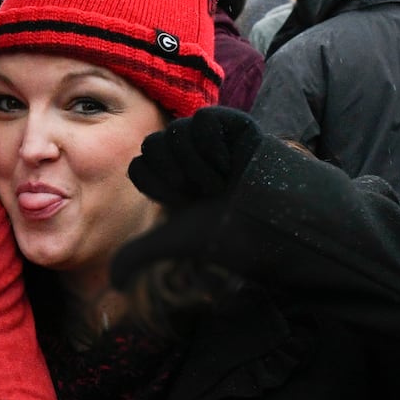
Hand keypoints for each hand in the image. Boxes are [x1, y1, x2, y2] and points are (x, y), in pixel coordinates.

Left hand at [111, 107, 262, 285]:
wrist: (286, 230)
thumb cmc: (238, 238)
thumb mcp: (178, 244)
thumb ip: (139, 255)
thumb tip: (112, 282)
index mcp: (177, 182)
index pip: (140, 164)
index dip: (154, 183)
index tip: (182, 203)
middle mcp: (193, 160)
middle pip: (153, 144)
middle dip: (173, 173)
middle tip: (203, 194)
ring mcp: (217, 142)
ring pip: (177, 129)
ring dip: (195, 164)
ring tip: (222, 183)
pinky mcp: (240, 128)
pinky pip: (206, 118)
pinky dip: (212, 144)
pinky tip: (231, 164)